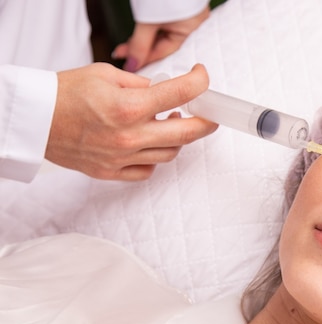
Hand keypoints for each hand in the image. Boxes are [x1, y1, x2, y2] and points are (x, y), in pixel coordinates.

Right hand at [46, 63, 216, 180]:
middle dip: (207, 122)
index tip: (201, 78)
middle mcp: (130, 136)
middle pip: (188, 133)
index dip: (200, 83)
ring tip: (171, 122)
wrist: (33, 119)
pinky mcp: (112, 172)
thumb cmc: (64, 93)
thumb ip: (140, 84)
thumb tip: (162, 91)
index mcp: (129, 106)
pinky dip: (156, 158)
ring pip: (170, 153)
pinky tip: (151, 144)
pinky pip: (148, 170)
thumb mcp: (105, 74)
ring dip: (179, 138)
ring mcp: (122, 158)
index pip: (182, 94)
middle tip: (210, 115)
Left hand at [112, 6, 209, 71]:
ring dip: (145, 39)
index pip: (165, 52)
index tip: (128, 63)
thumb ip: (139, 45)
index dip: (144, 59)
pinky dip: (151, 29)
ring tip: (128, 43)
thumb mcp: (148, 21)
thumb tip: (133, 65)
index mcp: (190, 30)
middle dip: (143, 49)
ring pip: (163, 34)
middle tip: (123, 53)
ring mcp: (186, 16)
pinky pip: (164, 25)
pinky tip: (139, 33)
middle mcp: (192, 24)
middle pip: (164, 44)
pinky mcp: (179, 8)